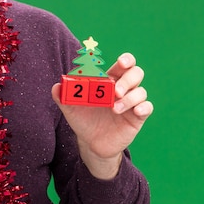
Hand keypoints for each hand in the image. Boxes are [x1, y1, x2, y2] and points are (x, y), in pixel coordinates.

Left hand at [51, 53, 153, 178]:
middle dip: (128, 79)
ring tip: (114, 108)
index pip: (123, 65)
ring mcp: (131, 103)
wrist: (90, 143)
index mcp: (108, 81)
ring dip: (130, 98)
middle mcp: (123, 89)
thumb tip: (56, 86)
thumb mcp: (70, 108)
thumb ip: (62, 96)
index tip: (122, 62)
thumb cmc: (82, 120)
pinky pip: (147, 107)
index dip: (126, 60)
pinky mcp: (137, 117)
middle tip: (116, 91)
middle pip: (136, 73)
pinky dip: (143, 107)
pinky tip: (135, 111)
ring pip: (141, 91)